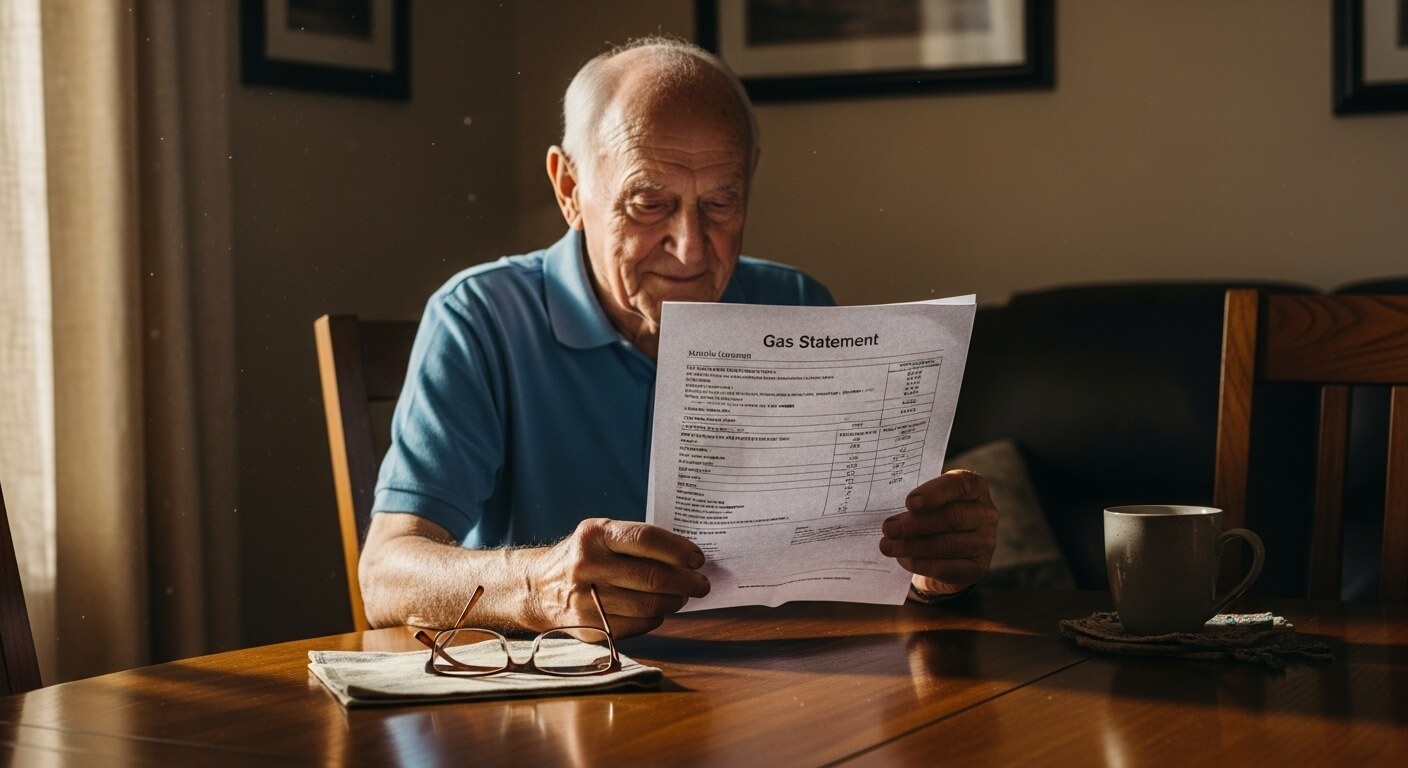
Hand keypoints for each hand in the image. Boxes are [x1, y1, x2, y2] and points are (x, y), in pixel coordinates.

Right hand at [532, 518, 709, 637]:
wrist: (538, 587)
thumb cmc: (583, 556)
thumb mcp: (601, 535)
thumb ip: (637, 542)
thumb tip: (686, 559)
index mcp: (594, 535)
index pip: (646, 540)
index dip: (678, 550)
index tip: (698, 559)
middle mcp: (587, 566)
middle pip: (651, 577)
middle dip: (685, 582)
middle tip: (701, 584)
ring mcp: (586, 600)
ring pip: (648, 605)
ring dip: (674, 602)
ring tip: (682, 596)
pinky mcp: (589, 627)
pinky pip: (636, 626)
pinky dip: (655, 618)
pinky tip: (658, 610)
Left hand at [878, 470, 997, 596]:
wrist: (942, 554)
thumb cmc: (930, 516)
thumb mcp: (925, 502)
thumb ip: (914, 501)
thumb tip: (887, 509)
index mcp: (975, 488)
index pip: (960, 484)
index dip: (934, 493)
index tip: (910, 502)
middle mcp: (986, 513)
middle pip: (951, 517)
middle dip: (916, 524)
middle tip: (889, 528)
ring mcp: (985, 542)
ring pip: (947, 544)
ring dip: (912, 546)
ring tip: (887, 546)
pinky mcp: (978, 569)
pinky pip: (946, 568)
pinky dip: (920, 564)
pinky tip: (902, 560)